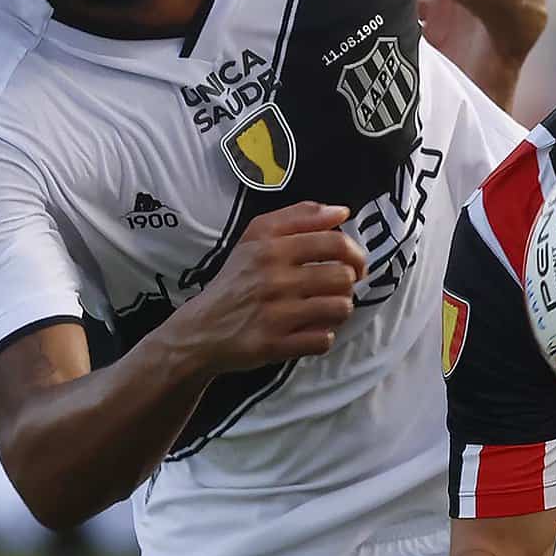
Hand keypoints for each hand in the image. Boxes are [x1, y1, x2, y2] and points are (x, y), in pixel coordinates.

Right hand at [172, 202, 367, 372]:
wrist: (200, 329)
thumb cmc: (236, 280)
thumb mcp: (256, 237)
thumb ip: (299, 217)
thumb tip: (341, 211)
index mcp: (271, 247)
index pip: (335, 243)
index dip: (355, 254)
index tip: (355, 263)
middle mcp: (273, 279)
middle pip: (342, 277)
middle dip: (347, 284)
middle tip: (336, 288)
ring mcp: (274, 314)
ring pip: (340, 308)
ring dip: (338, 310)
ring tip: (324, 309)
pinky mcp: (274, 344)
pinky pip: (323, 339)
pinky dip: (322, 337)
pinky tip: (309, 330)